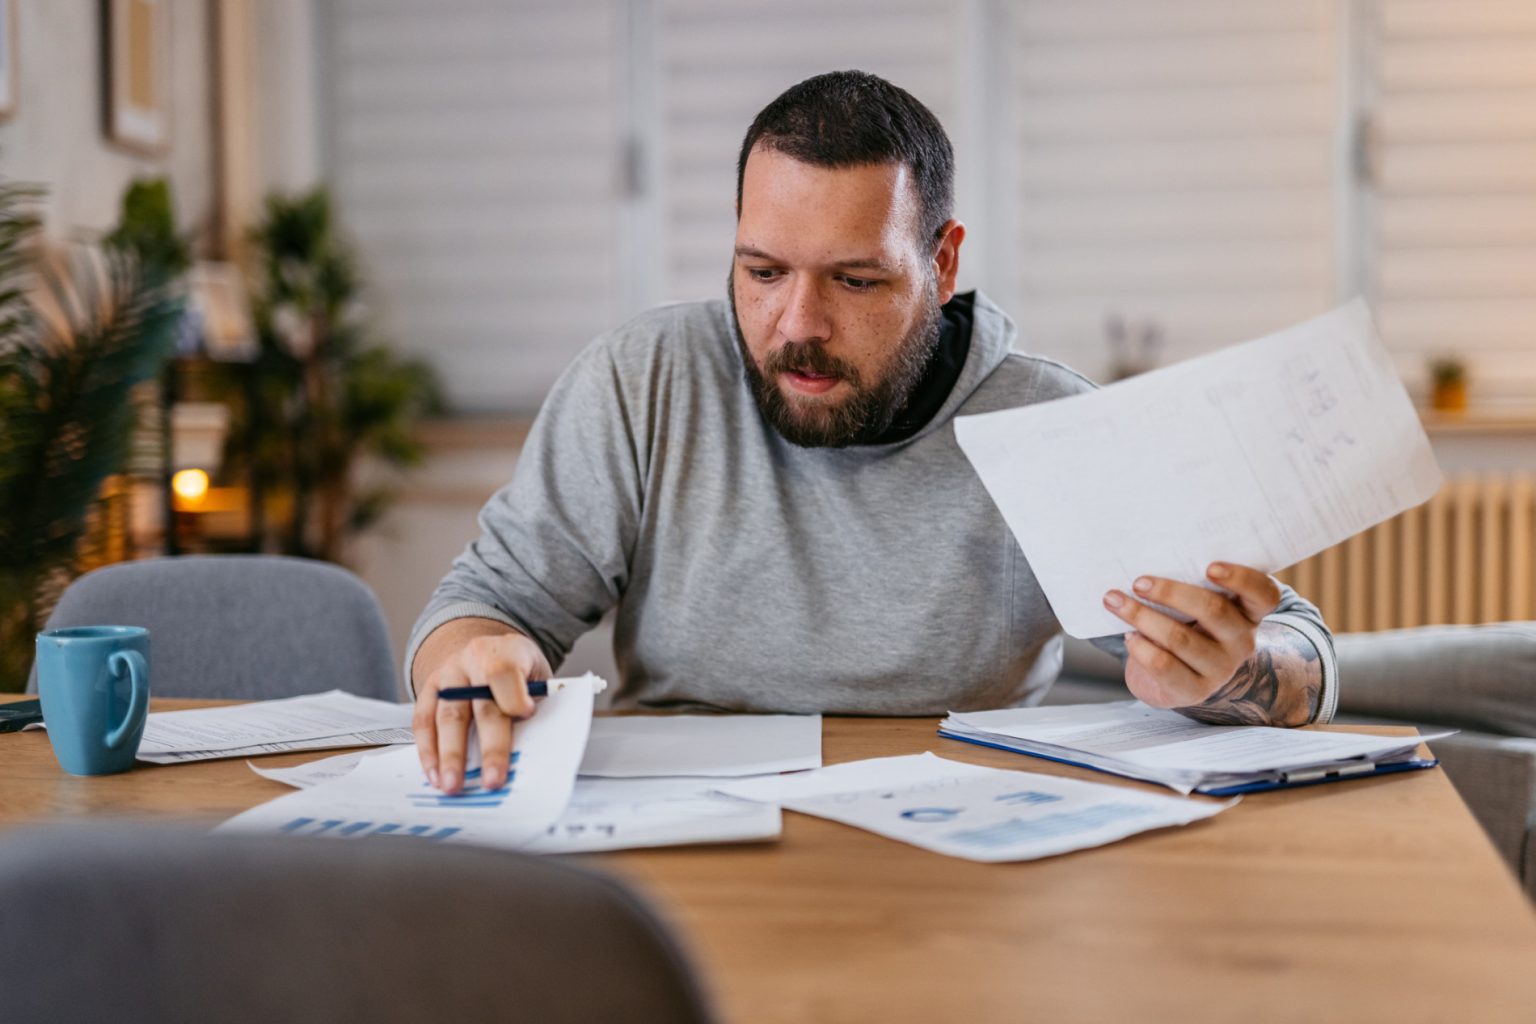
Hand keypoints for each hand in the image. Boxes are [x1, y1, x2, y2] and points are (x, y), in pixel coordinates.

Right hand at [411, 620, 550, 793]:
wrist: (490, 653)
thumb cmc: (520, 670)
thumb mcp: (539, 677)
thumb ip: (536, 705)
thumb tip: (533, 747)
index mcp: (506, 652)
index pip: (505, 673)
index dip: (514, 697)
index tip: (526, 716)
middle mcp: (473, 659)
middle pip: (481, 705)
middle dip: (488, 746)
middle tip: (492, 780)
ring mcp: (448, 674)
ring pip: (446, 716)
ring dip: (450, 755)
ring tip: (453, 785)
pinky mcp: (429, 690)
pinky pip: (422, 721)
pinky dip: (428, 751)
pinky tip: (434, 773)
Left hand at [1102, 562, 1280, 709]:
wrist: (1172, 678)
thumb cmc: (1183, 625)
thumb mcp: (1193, 605)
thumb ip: (1187, 584)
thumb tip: (1145, 557)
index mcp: (1248, 612)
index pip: (1263, 593)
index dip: (1241, 578)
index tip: (1209, 566)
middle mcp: (1241, 641)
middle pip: (1214, 610)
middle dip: (1171, 592)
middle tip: (1139, 582)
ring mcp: (1220, 669)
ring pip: (1180, 638)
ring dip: (1142, 616)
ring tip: (1114, 600)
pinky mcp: (1193, 690)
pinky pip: (1163, 665)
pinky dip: (1140, 647)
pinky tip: (1128, 636)